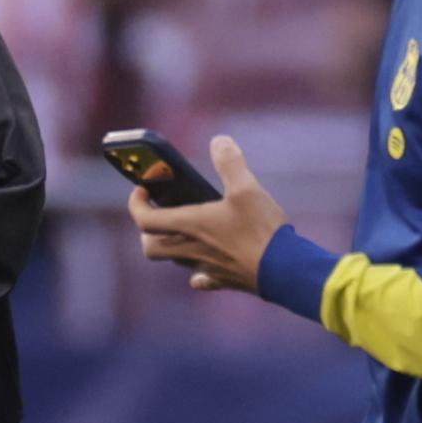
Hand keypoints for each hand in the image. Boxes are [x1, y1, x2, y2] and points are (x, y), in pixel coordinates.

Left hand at [132, 134, 285, 294]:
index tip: (142, 190)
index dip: (136, 204)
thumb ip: (230, 162)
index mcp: (189, 226)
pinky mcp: (224, 280)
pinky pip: (202, 279)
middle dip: (148, 230)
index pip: (144, 220)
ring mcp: (206, 268)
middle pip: (151, 247)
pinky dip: (199, 271)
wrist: (284, 270)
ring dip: (173, 245)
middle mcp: (191, 250)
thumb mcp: (247, 188)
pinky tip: (207, 264)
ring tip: (186, 229)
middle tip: (158, 213)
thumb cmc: (261, 230)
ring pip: (176, 260)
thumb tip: (219, 141)